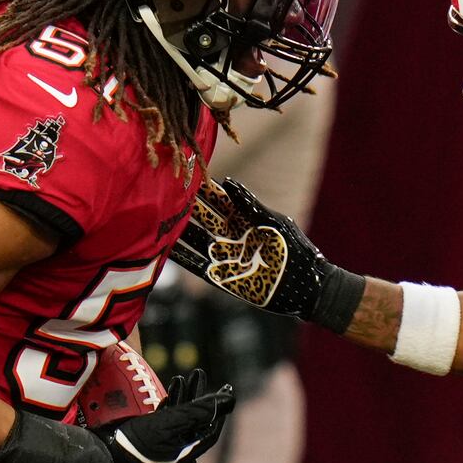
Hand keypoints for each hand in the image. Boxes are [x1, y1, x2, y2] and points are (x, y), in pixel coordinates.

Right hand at [96, 369, 233, 462]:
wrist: (100, 456)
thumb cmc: (136, 443)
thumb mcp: (170, 424)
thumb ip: (199, 411)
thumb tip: (229, 400)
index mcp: (185, 452)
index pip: (210, 429)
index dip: (218, 409)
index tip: (225, 390)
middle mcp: (176, 450)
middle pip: (194, 420)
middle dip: (199, 396)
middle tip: (201, 373)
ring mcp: (160, 445)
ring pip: (178, 417)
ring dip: (184, 395)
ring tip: (185, 375)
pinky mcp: (146, 438)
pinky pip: (163, 419)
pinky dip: (169, 402)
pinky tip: (171, 389)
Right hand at [171, 177, 363, 331]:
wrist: (306, 288)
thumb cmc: (295, 252)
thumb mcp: (274, 224)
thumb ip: (250, 206)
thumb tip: (227, 181)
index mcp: (245, 218)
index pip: (217, 199)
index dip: (201, 188)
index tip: (182, 173)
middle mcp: (231, 234)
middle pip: (201, 217)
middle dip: (183, 206)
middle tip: (160, 193)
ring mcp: (226, 256)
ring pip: (195, 239)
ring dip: (178, 231)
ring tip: (155, 219)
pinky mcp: (223, 277)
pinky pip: (197, 265)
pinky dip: (182, 257)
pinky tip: (165, 250)